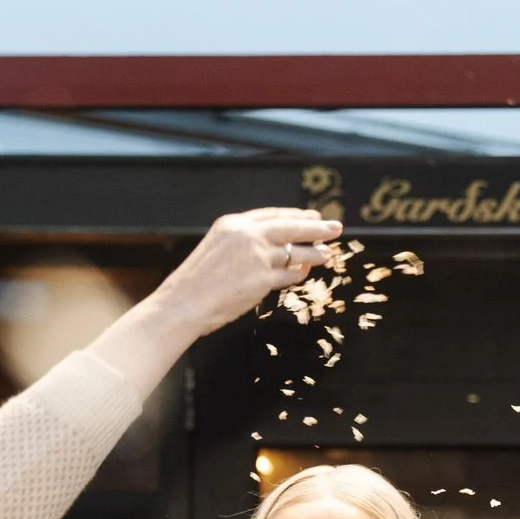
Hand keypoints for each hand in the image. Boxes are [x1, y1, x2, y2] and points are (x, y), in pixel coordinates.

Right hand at [148, 208, 343, 340]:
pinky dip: (299, 274)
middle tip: (335, 227)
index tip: (312, 215)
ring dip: (314, 253)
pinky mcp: (263, 278)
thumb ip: (243, 244)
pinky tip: (306, 273)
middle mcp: (247, 235)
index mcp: (233, 224)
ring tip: (327, 254)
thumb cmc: (196, 282)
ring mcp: (257, 256)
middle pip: (291, 227)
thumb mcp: (216, 249)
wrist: (184, 303)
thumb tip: (273, 248)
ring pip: (295, 252)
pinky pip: (289, 275)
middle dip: (316, 227)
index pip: (272, 215)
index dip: (295, 215)